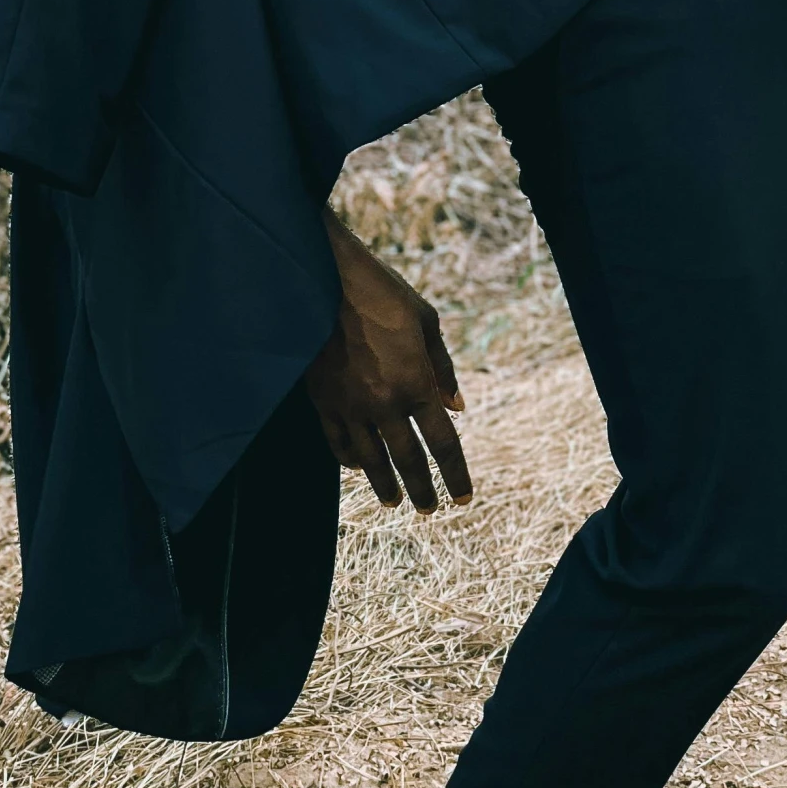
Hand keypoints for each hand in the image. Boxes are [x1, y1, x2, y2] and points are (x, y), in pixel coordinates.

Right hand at [306, 213, 472, 512]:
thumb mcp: (425, 319)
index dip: (455, 474)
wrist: (324, 277)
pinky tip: (357, 467)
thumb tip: (456, 407)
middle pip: (408, 460)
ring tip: (394, 501)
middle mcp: (385, 402)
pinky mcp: (323, 399)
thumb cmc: (382, 291)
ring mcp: (351, 405)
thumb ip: (442, 367)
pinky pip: (337, 442)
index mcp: (416, 381)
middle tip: (428, 510)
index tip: (463, 498)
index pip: (443, 442)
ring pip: (370, 460)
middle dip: (422, 489)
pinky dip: (349, 460)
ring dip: (385, 484)